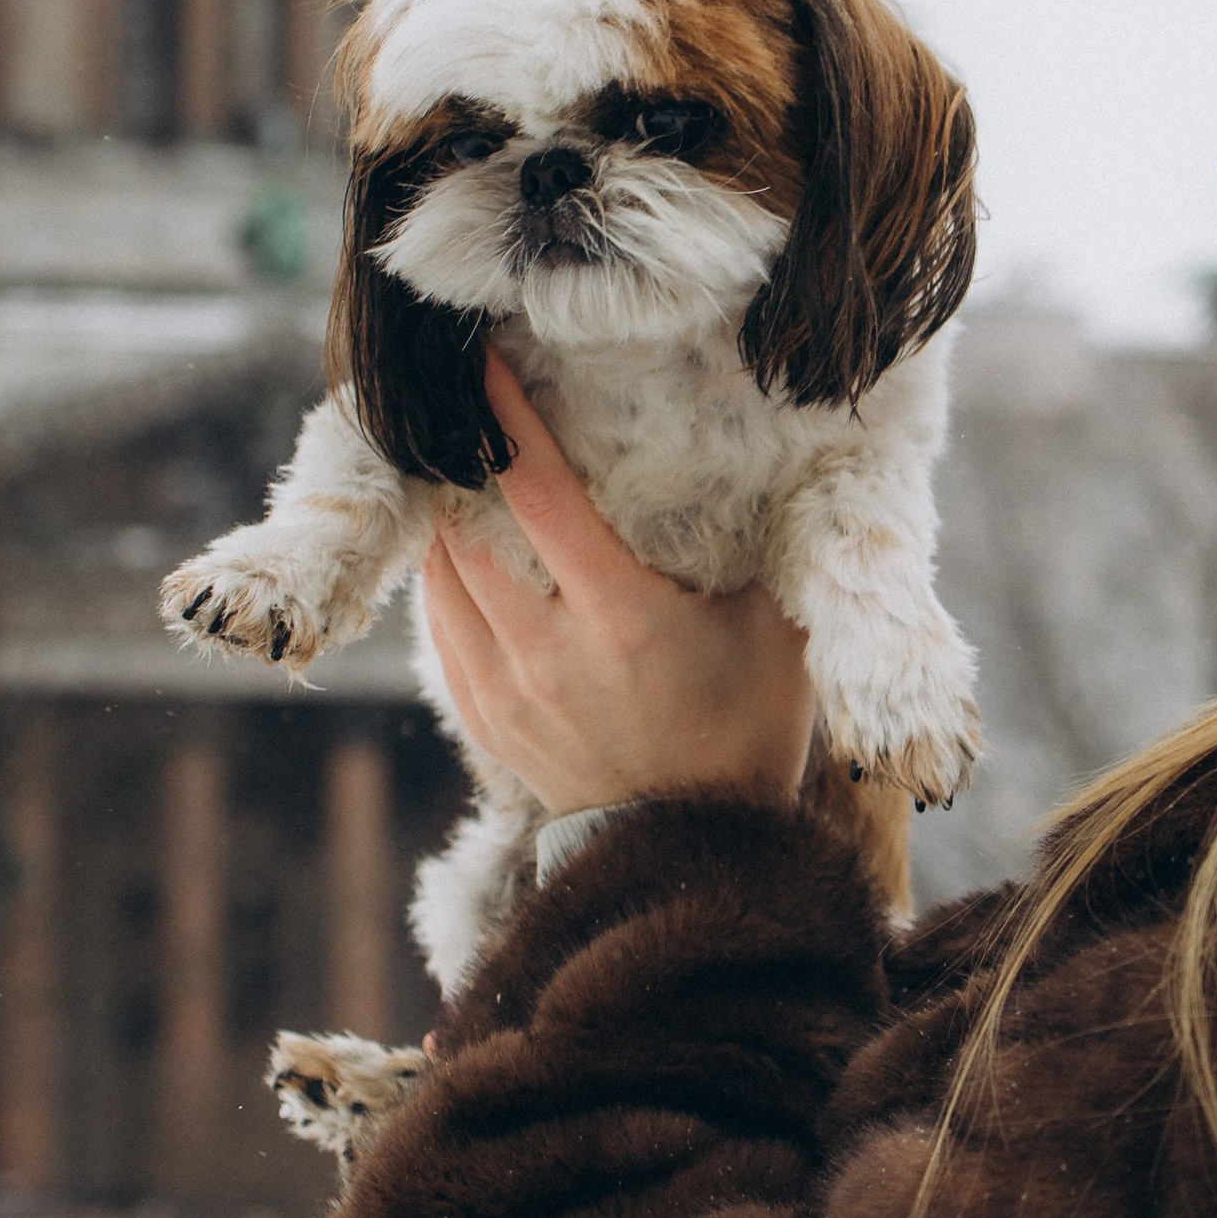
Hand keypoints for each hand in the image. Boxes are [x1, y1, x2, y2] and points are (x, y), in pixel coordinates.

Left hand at [418, 351, 814, 817]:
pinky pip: (442, 627)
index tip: (484, 364)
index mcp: (623, 617)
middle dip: (459, 460)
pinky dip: (444, 580)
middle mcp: (549, 651)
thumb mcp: (774, 631)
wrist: (694, 853)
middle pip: (467, 526)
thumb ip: (758, 548)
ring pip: (442, 576)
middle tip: (460, 407)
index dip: (506, 420)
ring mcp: (506, 691)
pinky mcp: (485, 720)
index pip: (538, 492)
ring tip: (456, 470)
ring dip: (444, 519)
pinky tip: (463, 549)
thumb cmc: (748, 727)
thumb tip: (766, 457)